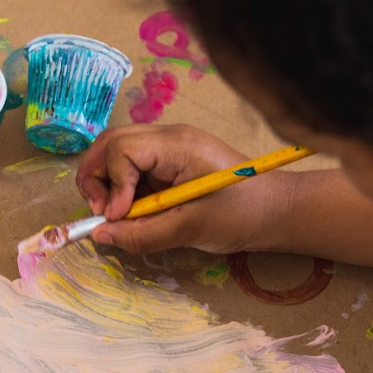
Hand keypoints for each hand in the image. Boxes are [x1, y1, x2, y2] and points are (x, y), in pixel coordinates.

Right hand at [76, 124, 282, 253]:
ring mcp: (167, 147)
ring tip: (118, 215)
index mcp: (177, 145)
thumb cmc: (242, 214)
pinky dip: (122, 190)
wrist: (276, 211)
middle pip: (110, 142)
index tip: (120, 216)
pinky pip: (131, 168)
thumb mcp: (190, 229)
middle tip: (104, 214)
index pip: (121, 148)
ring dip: (107, 184)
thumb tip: (99, 235)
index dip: (112, 183)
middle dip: (96, 178)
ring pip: (115, 153)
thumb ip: (142, 234)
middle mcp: (168, 137)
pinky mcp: (168, 162)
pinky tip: (135, 212)